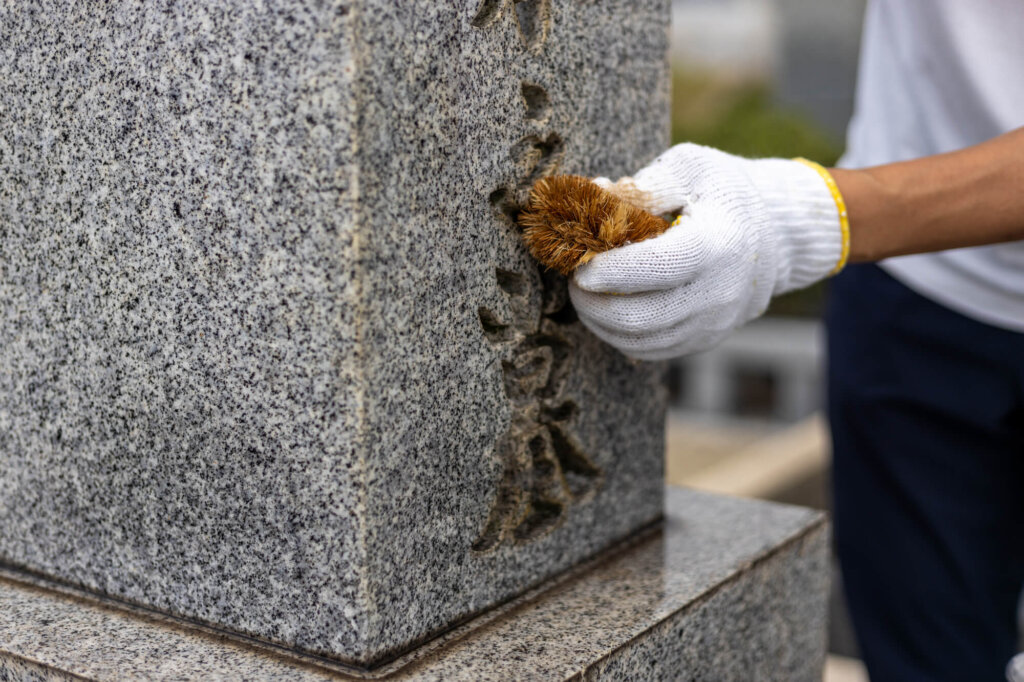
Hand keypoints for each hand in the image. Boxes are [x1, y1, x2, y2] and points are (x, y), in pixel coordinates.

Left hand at [569, 143, 844, 359]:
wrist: (777, 232)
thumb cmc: (724, 191)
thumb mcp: (690, 167)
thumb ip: (644, 185)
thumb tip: (595, 195)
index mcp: (717, 243)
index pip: (655, 268)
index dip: (610, 271)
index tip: (580, 264)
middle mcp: (719, 291)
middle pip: (641, 317)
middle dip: (593, 304)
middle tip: (574, 282)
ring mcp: (714, 322)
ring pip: (642, 341)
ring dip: (600, 323)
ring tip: (585, 296)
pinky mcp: (705, 339)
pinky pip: (653, 350)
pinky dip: (620, 335)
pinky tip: (606, 311)